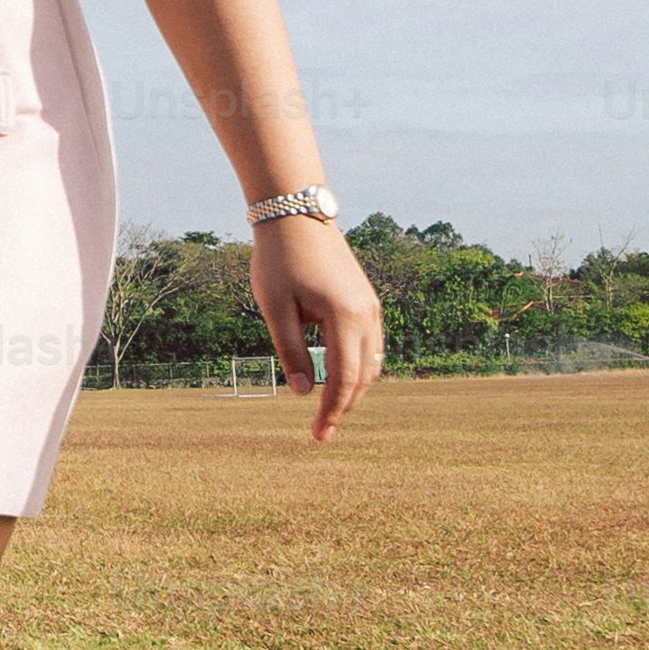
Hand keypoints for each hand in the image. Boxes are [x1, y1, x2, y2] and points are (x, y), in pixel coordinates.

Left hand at [252, 223, 385, 439]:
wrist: (296, 214)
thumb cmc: (279, 260)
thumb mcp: (276, 309)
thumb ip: (290, 351)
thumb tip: (303, 392)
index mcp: (346, 317)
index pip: (344, 379)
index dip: (332, 411)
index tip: (318, 434)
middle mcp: (368, 314)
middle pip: (364, 376)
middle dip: (344, 406)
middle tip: (321, 430)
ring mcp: (372, 306)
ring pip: (372, 362)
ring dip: (353, 388)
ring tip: (328, 408)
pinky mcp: (367, 300)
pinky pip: (370, 345)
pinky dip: (357, 367)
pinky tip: (336, 377)